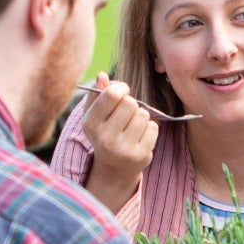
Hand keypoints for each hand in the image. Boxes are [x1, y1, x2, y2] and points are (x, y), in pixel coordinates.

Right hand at [77, 75, 158, 212]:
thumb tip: (102, 75)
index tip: (121, 92)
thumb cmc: (104, 132)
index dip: (121, 88)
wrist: (114, 168)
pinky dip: (149, 128)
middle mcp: (105, 139)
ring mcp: (124, 150)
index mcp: (90, 124)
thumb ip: (97, 93)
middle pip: (130, 103)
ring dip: (140, 116)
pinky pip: (153, 127)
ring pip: (143, 115)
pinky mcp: (141, 156)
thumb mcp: (94, 114)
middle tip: (125, 114)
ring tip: (131, 126)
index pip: (111, 95)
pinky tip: (139, 137)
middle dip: (130, 104)